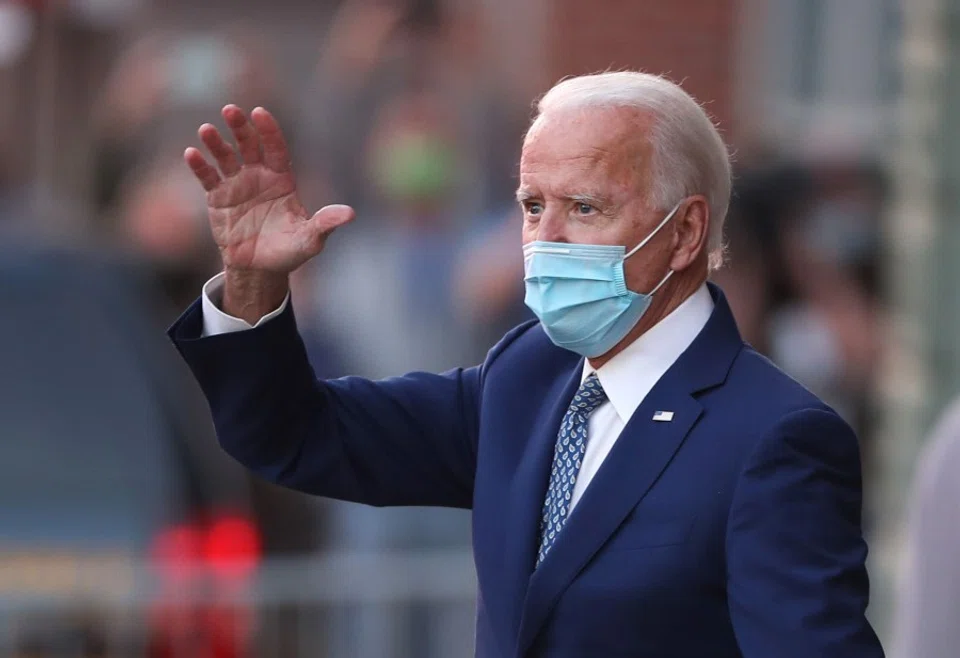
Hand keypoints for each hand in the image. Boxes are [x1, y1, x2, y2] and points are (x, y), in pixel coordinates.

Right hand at [184, 105, 353, 321]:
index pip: (276, 148)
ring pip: (225, 157)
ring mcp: (237, 185)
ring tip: (206, 130)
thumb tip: (350, 214)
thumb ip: (325, 223)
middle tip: (231, 110)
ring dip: (216, 143)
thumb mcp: (310, 239)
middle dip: (240, 127)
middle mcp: (259, 176)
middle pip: (249, 145)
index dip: (269, 131)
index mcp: (282, 179)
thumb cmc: (289, 250)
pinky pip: (208, 178)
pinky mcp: (218, 198)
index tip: (260, 113)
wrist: (260, 268)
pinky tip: (191, 153)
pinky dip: (200, 166)